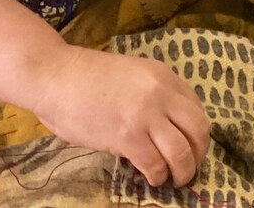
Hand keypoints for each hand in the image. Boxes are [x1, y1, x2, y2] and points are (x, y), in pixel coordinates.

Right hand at [32, 44, 209, 186]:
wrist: (56, 76)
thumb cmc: (87, 76)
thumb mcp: (131, 74)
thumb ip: (153, 94)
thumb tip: (167, 125)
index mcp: (161, 74)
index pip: (196, 106)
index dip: (196, 131)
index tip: (189, 144)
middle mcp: (160, 92)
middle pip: (198, 129)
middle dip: (198, 153)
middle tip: (188, 166)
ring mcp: (145, 114)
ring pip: (182, 152)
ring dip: (183, 171)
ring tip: (173, 178)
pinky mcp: (127, 137)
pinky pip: (155, 165)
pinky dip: (157, 176)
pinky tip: (151, 178)